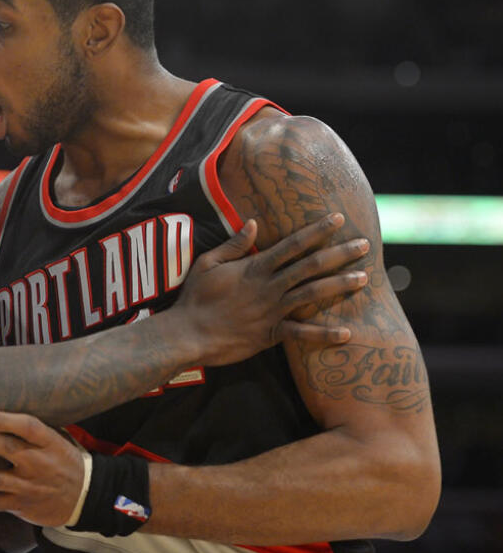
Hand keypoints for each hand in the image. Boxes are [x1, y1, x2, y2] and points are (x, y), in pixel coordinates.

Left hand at [0, 411, 86, 526]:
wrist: (85, 497)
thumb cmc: (63, 458)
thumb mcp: (57, 436)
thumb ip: (31, 424)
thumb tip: (0, 394)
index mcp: (48, 441)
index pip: (27, 427)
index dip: (2, 420)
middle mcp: (37, 462)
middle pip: (4, 449)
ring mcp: (26, 485)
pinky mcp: (18, 504)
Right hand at [174, 214, 368, 365]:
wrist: (188, 334)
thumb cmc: (195, 297)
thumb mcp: (207, 263)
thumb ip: (233, 244)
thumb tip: (252, 223)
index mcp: (255, 267)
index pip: (292, 244)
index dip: (316, 230)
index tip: (337, 219)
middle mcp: (269, 286)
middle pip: (311, 266)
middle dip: (339, 253)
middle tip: (364, 244)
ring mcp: (272, 310)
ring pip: (312, 294)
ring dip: (340, 285)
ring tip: (364, 278)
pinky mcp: (270, 334)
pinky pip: (302, 334)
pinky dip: (324, 334)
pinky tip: (347, 334)